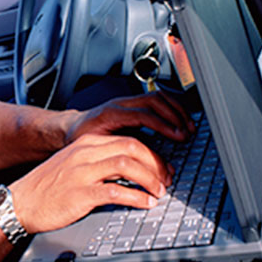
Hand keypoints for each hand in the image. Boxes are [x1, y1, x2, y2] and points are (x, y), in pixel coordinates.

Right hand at [9, 133, 171, 233]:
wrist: (19, 203)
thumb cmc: (46, 188)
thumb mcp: (72, 165)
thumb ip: (98, 162)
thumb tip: (129, 170)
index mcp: (85, 144)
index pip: (127, 140)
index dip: (151, 154)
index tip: (162, 168)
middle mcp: (85, 153)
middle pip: (132, 148)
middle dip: (156, 163)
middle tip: (166, 179)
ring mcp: (82, 172)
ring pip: (127, 165)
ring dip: (149, 179)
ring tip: (159, 192)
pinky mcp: (80, 193)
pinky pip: (116, 191)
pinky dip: (136, 197)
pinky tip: (145, 204)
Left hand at [65, 91, 193, 144]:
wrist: (72, 128)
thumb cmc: (82, 139)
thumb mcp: (97, 148)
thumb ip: (118, 152)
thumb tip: (141, 164)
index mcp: (111, 113)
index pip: (144, 115)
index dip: (164, 125)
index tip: (179, 136)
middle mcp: (120, 103)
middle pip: (154, 101)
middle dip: (175, 116)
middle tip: (188, 132)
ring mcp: (126, 101)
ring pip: (157, 97)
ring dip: (176, 110)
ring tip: (188, 126)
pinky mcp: (132, 103)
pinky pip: (155, 99)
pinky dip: (171, 108)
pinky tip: (179, 119)